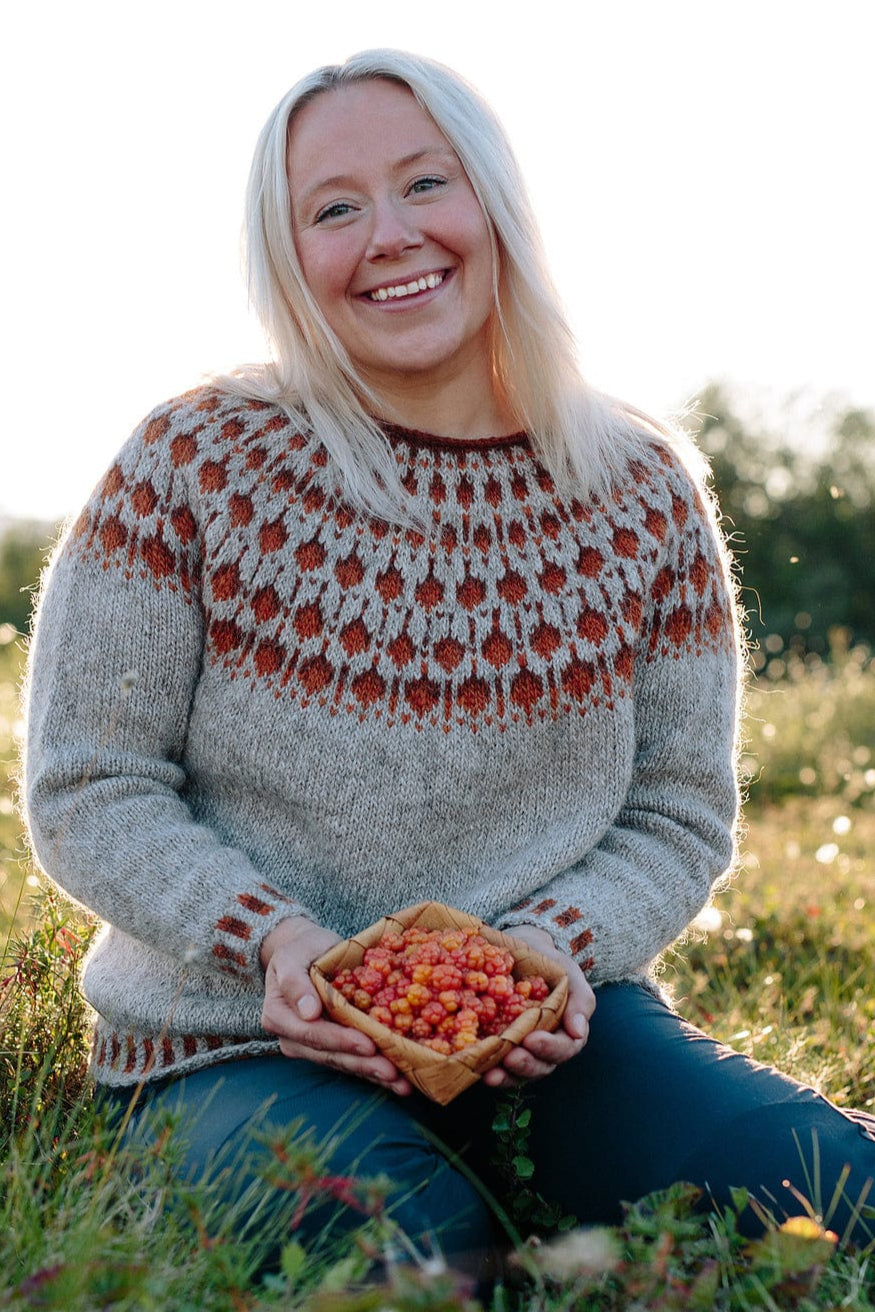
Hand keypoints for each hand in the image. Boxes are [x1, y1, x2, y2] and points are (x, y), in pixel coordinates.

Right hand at [260, 916, 411, 1095]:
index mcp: (278, 1015)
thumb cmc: (301, 949)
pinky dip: (374, 1070)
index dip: (341, 1040)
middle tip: (392, 1071)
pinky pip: (352, 1060)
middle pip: (330, 1055)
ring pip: (344, 1063)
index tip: (368, 1044)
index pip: (312, 1033)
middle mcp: (292, 1038)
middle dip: (363, 1064)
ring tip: (401, 1082)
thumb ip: (294, 982)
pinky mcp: (330, 1047)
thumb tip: (309, 1013)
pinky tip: (398, 1080)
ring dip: (372, 1074)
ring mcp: (311, 1046)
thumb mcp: (292, 956)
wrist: (307, 951)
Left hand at [482, 924, 594, 1089]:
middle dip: (527, 1064)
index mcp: (567, 1030)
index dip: (550, 1047)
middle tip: (511, 1057)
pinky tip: (481, 1072)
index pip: (566, 1047)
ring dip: (508, 1075)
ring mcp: (522, 1049)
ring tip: (492, 1073)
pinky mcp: (501, 1047)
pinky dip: (491, 1072)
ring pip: (520, 1072)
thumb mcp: (568, 972)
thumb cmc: (548, 962)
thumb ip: (580, 998)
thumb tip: (578, 1030)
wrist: (520, 947)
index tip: (531, 1039)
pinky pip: (498, 1066)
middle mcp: (546, 1045)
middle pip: (542, 1065)